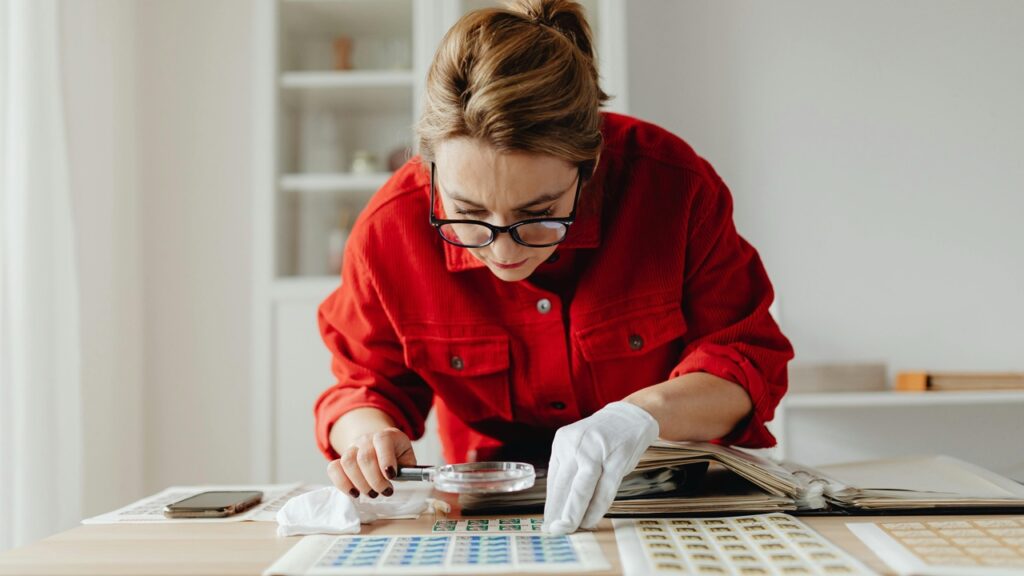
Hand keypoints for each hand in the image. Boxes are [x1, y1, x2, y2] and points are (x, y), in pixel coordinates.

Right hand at [326, 427, 416, 498]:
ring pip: (348, 462)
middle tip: (385, 491)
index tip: (391, 476)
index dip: (386, 459)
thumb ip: (407, 468)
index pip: (382, 441)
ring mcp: (351, 448)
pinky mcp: (340, 460)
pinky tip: (354, 493)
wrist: (376, 445)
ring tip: (372, 493)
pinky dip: (342, 484)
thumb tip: (402, 477)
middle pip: (365, 457)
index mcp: (386, 435)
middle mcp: (366, 439)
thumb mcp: (407, 458)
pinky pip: (333, 468)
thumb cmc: (394, 456)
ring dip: (361, 484)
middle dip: (375, 480)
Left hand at [543, 401, 658, 534]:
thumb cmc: (601, 438)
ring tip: (568, 529)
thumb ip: (570, 471)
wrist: (629, 416)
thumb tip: (560, 506)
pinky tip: (590, 519)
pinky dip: (596, 508)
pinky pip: (604, 490)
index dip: (550, 504)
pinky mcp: (616, 459)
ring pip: (581, 489)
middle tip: (553, 531)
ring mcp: (596, 452)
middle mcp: (576, 445)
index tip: (547, 522)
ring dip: (574, 513)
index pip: (553, 480)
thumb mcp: (578, 447)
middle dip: (558, 512)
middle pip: (563, 485)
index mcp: (562, 442)